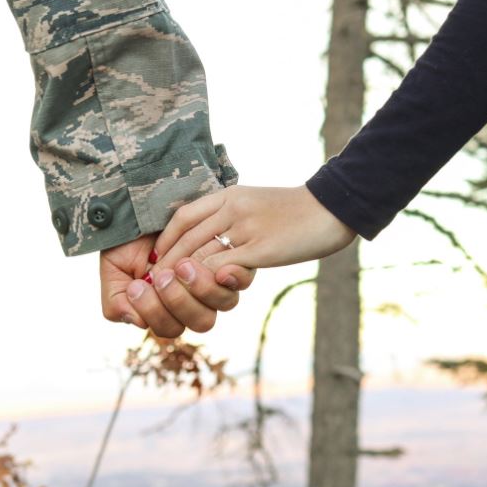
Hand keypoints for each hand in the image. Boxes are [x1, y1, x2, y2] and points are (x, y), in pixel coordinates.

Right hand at [99, 233, 254, 337]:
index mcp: (168, 309)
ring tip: (183, 265)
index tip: (138, 285)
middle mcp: (196, 301)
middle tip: (162, 275)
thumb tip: (136, 322)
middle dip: (179, 301)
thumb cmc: (127, 242)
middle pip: (201, 321)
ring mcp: (217, 282)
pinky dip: (231, 276)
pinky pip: (240, 279)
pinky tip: (219, 267)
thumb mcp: (114, 271)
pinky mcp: (233, 260)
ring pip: (224, 303)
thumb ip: (116, 302)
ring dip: (202, 288)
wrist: (146, 205)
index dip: (156, 312)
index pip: (169, 327)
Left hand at [154, 185, 356, 272]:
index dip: (166, 239)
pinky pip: (223, 266)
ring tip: (168, 291)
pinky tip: (197, 291)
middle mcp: (232, 208)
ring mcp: (246, 228)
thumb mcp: (258, 202)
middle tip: (153, 282)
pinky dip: (205, 280)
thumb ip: (234, 216)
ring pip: (199, 254)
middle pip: (186, 237)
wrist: (332, 208)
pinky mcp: (260, 249)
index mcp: (230, 195)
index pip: (184, 216)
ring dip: (180, 275)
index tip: (157, 258)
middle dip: (166, 262)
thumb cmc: (296, 211)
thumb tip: (216, 236)